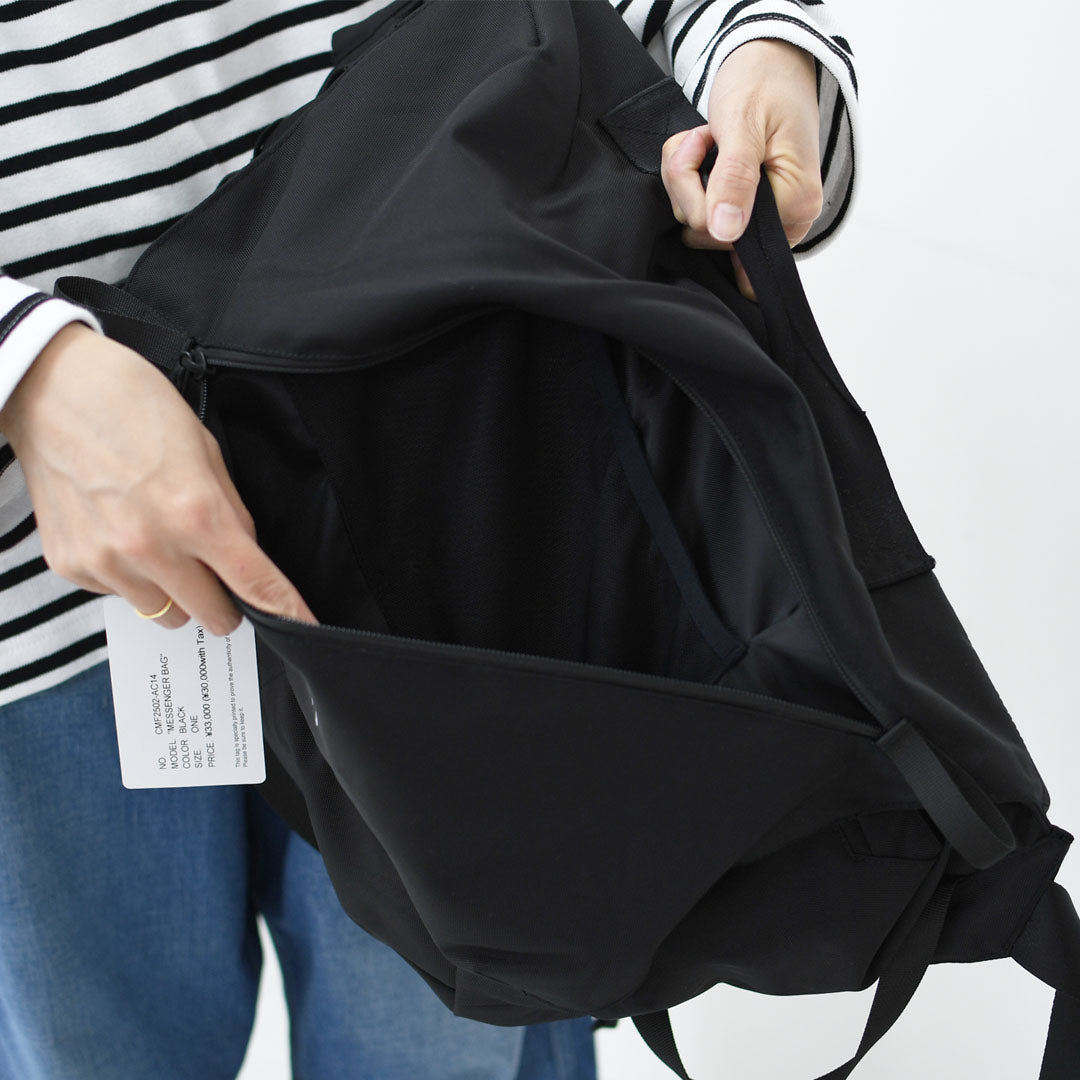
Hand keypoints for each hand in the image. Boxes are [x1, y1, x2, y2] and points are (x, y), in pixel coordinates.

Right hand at [0, 323, 316, 634]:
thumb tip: (246, 558)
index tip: (303, 628)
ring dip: (174, 592)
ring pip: (165, 613)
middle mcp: (151, 547)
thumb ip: (230, 513)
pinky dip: (130, 577)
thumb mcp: (205, 451)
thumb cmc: (134, 406)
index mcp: (196, 513)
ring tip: (158, 541)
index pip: (254, 583)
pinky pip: (119, 596)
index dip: (286, 611)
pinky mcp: (70, 565)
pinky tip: (119, 531)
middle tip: (216, 572)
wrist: (52, 388)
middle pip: (212, 615)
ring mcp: (106, 561)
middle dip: (225, 602)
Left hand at [660, 38, 822, 298]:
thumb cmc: (764, 84)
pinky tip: (706, 154)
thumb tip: (726, 232)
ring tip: (708, 140)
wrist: (771, 62)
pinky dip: (690, 182)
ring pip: (697, 222)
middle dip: (688, 182)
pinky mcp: (747, 213)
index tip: (706, 143)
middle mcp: (787, 220)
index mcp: (796, 203)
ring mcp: (766, 219)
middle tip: (705, 137)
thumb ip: (734, 178)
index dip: (697, 190)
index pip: (721, 232)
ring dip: (686, 177)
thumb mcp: (743, 123)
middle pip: (706, 231)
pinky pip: (702, 215)